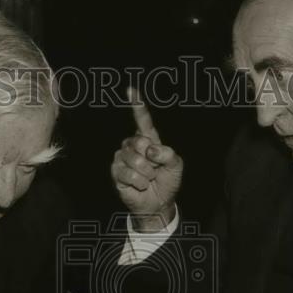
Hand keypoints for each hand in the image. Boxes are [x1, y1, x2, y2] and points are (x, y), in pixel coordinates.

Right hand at [110, 87, 183, 232]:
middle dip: (151, 159)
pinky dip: (138, 181)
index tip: (131, 90)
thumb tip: (150, 149)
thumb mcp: (176, 165)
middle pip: (139, 142)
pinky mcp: (116, 171)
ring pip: (133, 159)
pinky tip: (140, 185)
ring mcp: (123, 158)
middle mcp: (134, 145)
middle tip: (155, 169)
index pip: (143, 121)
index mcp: (149, 139)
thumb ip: (168, 153)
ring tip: (148, 179)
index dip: (137, 105)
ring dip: (146, 173)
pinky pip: (126, 172)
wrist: (158, 202)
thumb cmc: (167, 181)